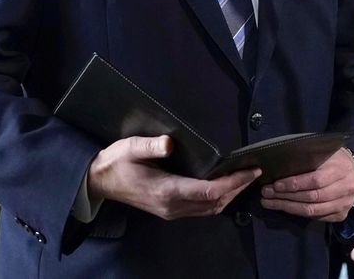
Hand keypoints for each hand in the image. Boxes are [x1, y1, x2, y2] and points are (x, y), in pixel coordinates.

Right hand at [87, 135, 259, 219]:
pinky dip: (218, 199)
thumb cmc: (115, 162)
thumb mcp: (130, 148)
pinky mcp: (170, 210)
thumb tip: (170, 142)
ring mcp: (171, 211)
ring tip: (244, 178)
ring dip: (229, 195)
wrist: (99, 182)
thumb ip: (151, 146)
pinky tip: (224, 187)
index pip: (209, 191)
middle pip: (215, 203)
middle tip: (254, 172)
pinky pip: (201, 209)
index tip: (250, 171)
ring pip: (210, 210)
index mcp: (167, 190)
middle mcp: (172, 206)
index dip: (233, 182)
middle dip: (237, 188)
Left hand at [258, 147, 353, 221]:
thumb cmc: (331, 157)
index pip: (315, 180)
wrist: (352, 169)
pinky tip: (285, 207)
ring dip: (288, 207)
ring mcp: (345, 203)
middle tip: (267, 194)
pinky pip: (317, 217)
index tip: (276, 184)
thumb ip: (306, 156)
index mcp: (340, 168)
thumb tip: (280, 163)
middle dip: (286, 197)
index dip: (294, 184)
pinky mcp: (341, 214)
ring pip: (313, 210)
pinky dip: (299, 213)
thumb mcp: (322, 150)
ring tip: (270, 203)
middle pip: (313, 197)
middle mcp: (346, 187)